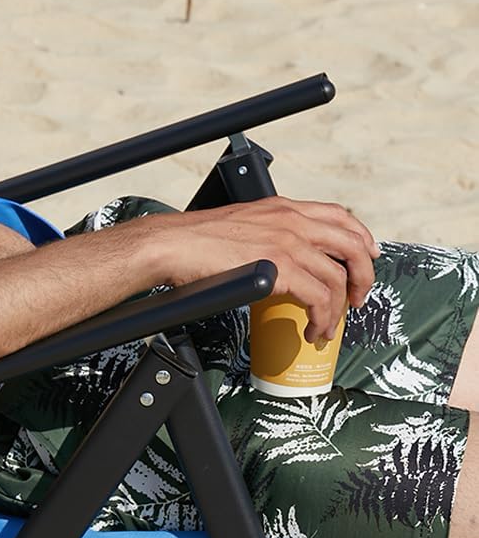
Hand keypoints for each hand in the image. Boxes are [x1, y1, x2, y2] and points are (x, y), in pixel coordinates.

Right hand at [150, 197, 379, 341]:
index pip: (338, 215)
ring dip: (338, 309)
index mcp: (282, 208)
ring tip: (326, 327)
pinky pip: (319, 298)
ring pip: (337, 278)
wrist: (171, 245)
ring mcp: (287, 243)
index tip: (367, 256)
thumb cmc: (193, 241)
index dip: (361, 237)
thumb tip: (275, 261)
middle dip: (363, 276)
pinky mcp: (280, 268)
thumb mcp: (241, 225)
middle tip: (357, 298)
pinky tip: (312, 328)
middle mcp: (291, 221)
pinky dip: (322, 318)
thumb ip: (266, 234)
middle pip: (351, 245)